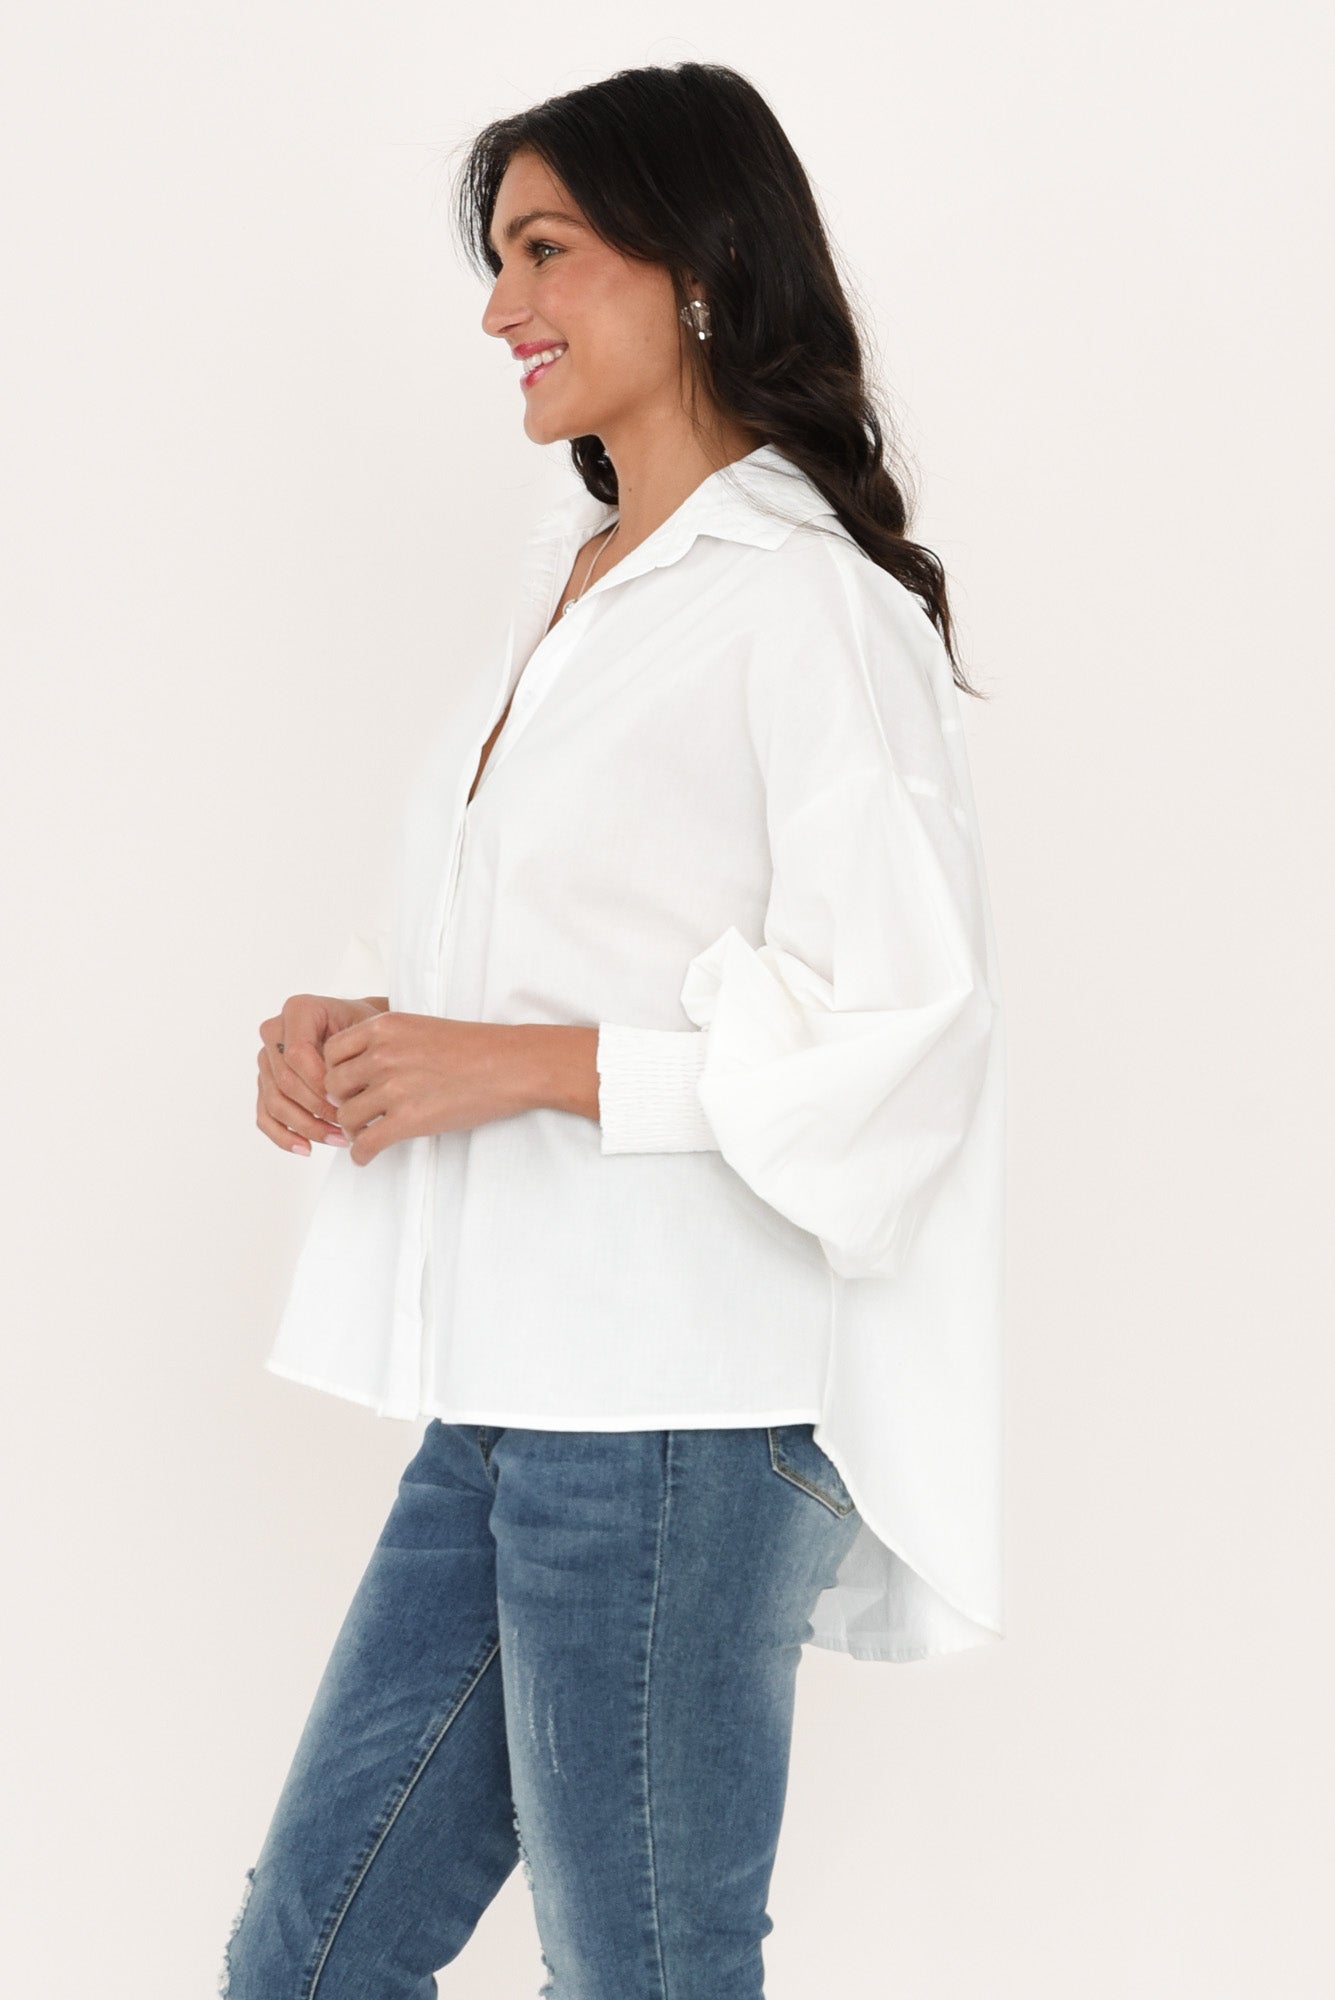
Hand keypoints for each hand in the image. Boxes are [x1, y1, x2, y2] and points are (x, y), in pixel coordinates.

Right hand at [256, 994, 384, 1155]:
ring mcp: (266, 1059)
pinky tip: (306, 1147)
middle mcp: (274, 1032)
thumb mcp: (369, 1030)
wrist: (362, 1031)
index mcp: (298, 1010)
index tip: (346, 1100)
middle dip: (317, 1109)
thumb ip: (352, 1055)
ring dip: (306, 1127)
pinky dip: (284, 1135)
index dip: (319, 1082)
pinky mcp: (266, 1083)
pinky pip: (265, 1115)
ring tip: (338, 1138)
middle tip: (347, 1126)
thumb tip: (341, 1098)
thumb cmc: (368, 1029)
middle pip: (285, 1081)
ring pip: (275, 1102)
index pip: (297, 1054)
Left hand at [321, 1011, 533, 1165]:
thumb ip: (386, 1042)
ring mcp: (395, 1087)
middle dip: (341, 1102)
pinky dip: (360, 1154)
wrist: (512, 1064)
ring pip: (347, 1116)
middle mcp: (383, 1054)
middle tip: (357, 1111)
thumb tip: (357, 1070)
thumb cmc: (474, 1047)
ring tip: (365, 1134)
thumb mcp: (421, 1027)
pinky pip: (367, 1143)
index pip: (331, 1052)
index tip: (349, 1085)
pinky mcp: (409, 1119)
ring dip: (353, 1130)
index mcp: (384, 1026)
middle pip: (333, 1086)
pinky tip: (366, 1157)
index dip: (335, 1071)